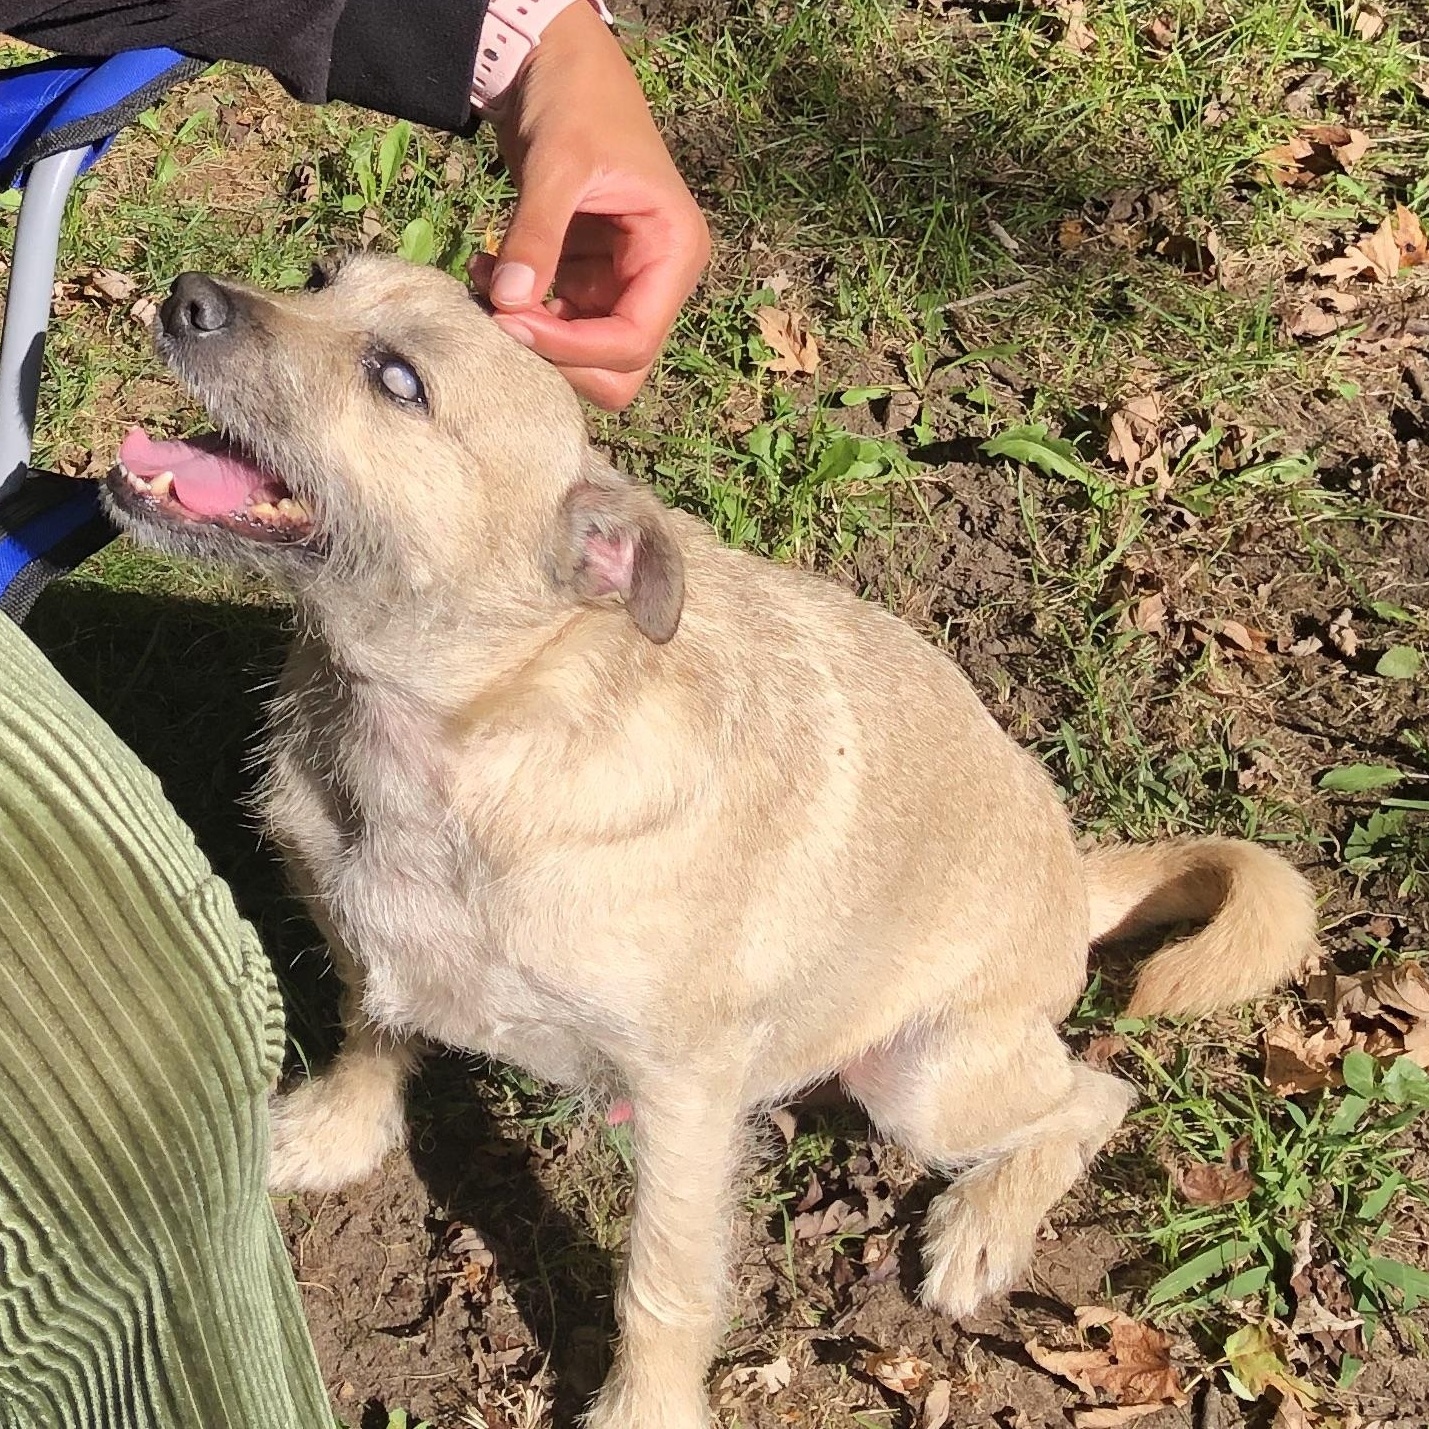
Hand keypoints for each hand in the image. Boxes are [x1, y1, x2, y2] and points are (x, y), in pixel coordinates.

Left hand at [467, 3, 708, 409]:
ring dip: (532, 336)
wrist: (558, 63)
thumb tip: (506, 303)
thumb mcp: (557, 164)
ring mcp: (621, 282)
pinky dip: (519, 310)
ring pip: (584, 354)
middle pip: (617, 367)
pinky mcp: (587, 278)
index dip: (574, 349)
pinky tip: (487, 270)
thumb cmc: (577, 101)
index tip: (513, 322)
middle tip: (501, 317)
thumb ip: (535, 235)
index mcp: (673, 255)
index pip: (633, 341)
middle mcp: (656, 280)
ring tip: (486, 283)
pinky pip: (556, 322)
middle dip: (559, 356)